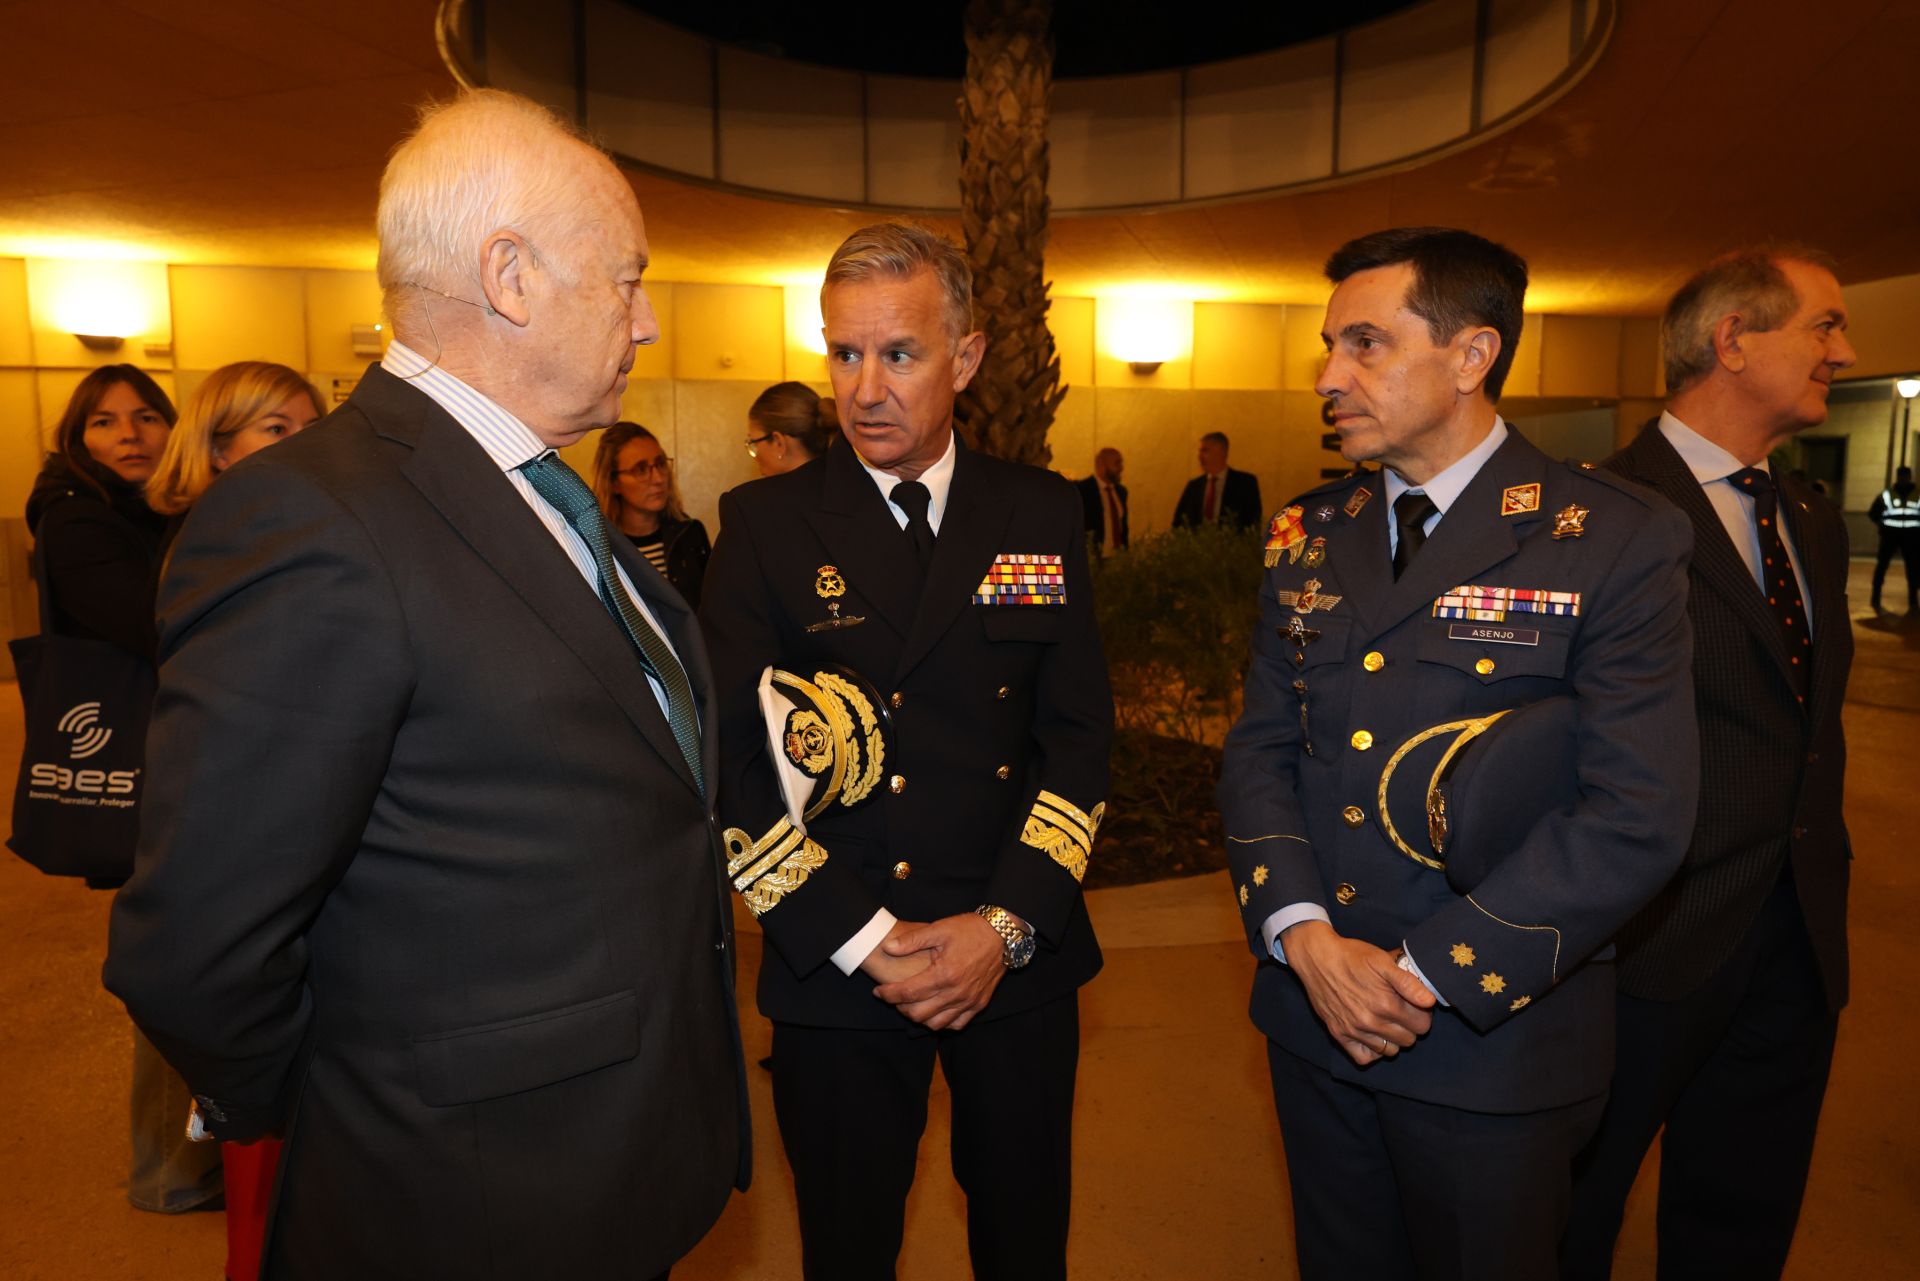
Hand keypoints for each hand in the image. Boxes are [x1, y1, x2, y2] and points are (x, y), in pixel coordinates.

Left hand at [871, 912, 1007, 1030]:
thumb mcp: (939, 928)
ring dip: (919, 1017)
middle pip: (918, 1014)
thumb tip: (888, 948)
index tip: (878, 992)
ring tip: (912, 1004)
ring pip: (936, 1024)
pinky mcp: (979, 1004)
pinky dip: (942, 1022)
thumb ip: (912, 940)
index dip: (888, 994)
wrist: (1003, 934)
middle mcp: (956, 992)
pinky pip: (956, 1024)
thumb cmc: (970, 929)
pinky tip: (935, 1010)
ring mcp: (969, 1001)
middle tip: (894, 997)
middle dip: (900, 1008)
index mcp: (944, 974)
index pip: (907, 993)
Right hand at [1283, 921, 1435, 1065]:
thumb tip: (1429, 1001)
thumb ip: (1408, 983)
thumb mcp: (1382, 961)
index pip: (1422, 1024)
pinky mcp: (1339, 1035)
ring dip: (1392, 1038)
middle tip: (1400, 1010)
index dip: (1422, 1013)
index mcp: (1386, 1003)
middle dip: (1409, 1026)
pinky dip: (1372, 1051)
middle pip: (1408, 1040)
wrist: (1317, 958)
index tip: (1413, 1003)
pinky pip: (1364, 1058)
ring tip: (1386, 1020)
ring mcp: (1354, 1030)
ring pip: (1390, 1051)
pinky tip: (1373, 1035)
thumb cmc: (1352, 956)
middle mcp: (1371, 1021)